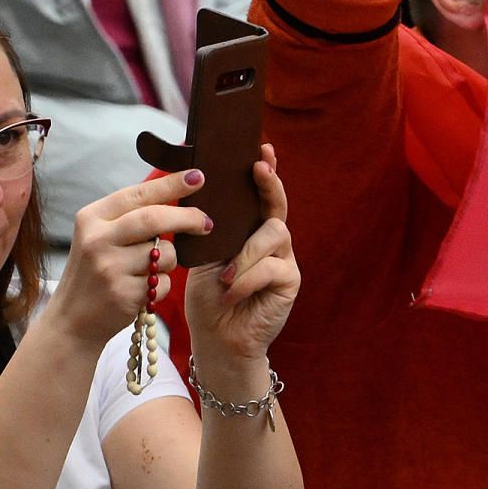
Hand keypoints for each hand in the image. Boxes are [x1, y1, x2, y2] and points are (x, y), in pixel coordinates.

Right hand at [45, 173, 211, 350]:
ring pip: (165, 254)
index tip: (198, 176)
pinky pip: (163, 283)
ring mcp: (109, 268)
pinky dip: (162, 286)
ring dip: (170, 261)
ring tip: (150, 270)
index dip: (170, 184)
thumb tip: (177, 192)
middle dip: (187, 218)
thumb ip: (129, 217)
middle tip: (206, 222)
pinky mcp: (123, 294)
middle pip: (154, 219)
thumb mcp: (99, 236)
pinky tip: (142, 291)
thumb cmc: (94, 272)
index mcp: (91, 218)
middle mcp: (97, 239)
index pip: (138, 194)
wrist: (71, 319)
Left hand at [183, 145, 298, 381]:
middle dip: (269, 184)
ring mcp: (284, 261)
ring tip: (224, 275)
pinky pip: (272, 267)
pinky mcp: (289, 282)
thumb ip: (210, 229)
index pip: (261, 197)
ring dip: (245, 253)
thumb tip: (198, 192)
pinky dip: (246, 279)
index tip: (262, 149)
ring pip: (274, 234)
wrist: (216, 339)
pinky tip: (230, 293)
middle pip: (277, 206)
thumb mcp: (203, 256)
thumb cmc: (207, 298)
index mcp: (250, 232)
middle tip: (259, 168)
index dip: (266, 173)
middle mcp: (272, 242)